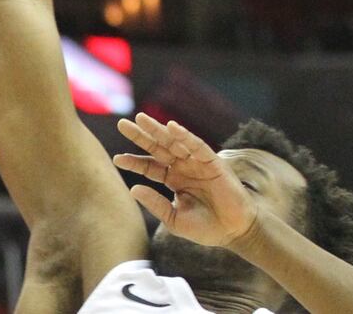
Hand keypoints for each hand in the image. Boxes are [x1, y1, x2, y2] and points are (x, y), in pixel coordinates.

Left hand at [112, 112, 259, 249]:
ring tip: (140, 119)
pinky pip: (198, 145)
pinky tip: (172, 127)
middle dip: (141, 135)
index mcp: (173, 179)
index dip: (134, 161)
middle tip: (122, 124)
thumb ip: (155, 204)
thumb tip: (133, 189)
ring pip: (174, 142)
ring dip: (158, 129)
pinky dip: (186, 136)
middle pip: (158, 147)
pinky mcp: (214, 162)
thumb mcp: (174, 219)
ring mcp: (197, 163)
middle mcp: (183, 167)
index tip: (117, 159)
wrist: (234, 232)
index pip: (149, 166)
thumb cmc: (205, 228)